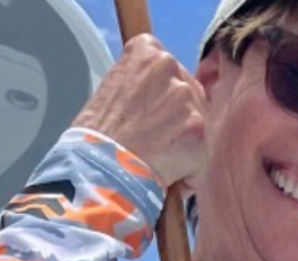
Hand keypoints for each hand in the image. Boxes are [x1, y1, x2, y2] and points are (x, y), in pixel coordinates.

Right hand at [71, 36, 206, 190]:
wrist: (100, 167)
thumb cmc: (97, 137)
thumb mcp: (114, 89)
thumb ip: (143, 86)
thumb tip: (160, 103)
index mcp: (146, 48)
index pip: (171, 72)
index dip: (162, 100)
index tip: (147, 118)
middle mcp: (168, 63)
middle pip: (190, 94)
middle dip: (178, 121)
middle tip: (153, 144)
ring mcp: (184, 94)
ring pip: (197, 124)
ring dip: (183, 146)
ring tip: (156, 161)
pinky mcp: (196, 127)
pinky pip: (201, 154)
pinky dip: (188, 170)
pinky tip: (165, 174)